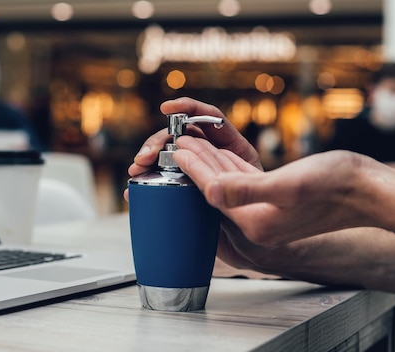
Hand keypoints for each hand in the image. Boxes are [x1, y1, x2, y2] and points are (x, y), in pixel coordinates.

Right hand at [124, 97, 265, 270]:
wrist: (256, 244)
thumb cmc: (261, 216)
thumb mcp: (253, 195)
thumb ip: (238, 187)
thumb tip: (210, 184)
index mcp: (233, 149)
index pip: (209, 119)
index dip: (188, 108)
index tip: (168, 109)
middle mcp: (212, 157)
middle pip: (180, 136)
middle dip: (159, 141)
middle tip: (145, 157)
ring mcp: (197, 175)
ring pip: (167, 157)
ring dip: (147, 160)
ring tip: (136, 171)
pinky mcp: (184, 194)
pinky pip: (161, 183)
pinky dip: (145, 184)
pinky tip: (133, 190)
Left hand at [174, 136, 388, 246]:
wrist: (370, 192)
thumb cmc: (337, 185)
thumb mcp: (289, 184)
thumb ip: (245, 190)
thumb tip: (208, 190)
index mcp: (256, 223)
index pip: (214, 194)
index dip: (194, 169)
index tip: (178, 149)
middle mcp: (258, 223)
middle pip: (217, 191)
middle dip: (197, 166)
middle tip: (178, 142)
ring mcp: (267, 214)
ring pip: (229, 186)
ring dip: (211, 164)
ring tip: (193, 143)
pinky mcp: (277, 202)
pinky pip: (246, 184)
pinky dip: (231, 167)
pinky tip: (222, 154)